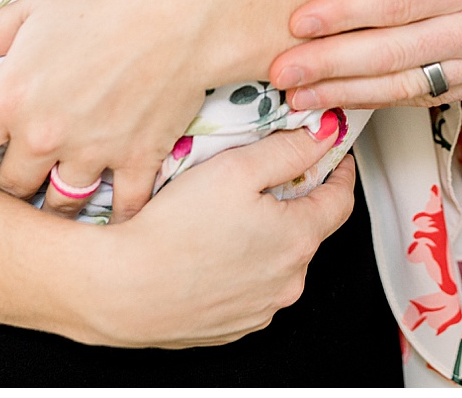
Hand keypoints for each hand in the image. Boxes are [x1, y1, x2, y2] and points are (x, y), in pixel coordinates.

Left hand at [0, 0, 217, 221]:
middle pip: (9, 188)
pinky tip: (116, 205)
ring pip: (60, 205)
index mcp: (11, 97)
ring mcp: (92, 153)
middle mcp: (44, 135)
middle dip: (14, 179)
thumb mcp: (39, 4)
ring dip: (60, 197)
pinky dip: (120, 212)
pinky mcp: (136, 162)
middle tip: (26, 166)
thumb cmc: (109, 3)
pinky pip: (122, 209)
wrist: (183, 16)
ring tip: (65, 183)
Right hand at [74, 128, 357, 347]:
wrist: (120, 290)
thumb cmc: (172, 230)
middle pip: (307, 230)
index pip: (341, 200)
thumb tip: (324, 135)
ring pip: (276, 261)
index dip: (337, 171)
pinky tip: (207, 251)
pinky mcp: (231, 327)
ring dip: (264, 238)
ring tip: (224, 217)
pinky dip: (239, 268)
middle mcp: (288, 282)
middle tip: (259, 180)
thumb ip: (287, 149)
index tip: (330, 155)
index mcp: (297, 240)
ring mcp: (260, 309)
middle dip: (292, 202)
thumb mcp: (235, 168)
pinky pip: (248, 289)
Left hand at [269, 0, 461, 108]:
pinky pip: (440, 98)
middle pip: (392, 56)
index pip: (398, 2)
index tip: (297, 23)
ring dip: (352, 96)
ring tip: (303, 101)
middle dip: (329, 67)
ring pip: (411, 88)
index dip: (343, 15)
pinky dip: (395, 103)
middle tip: (277, 75)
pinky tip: (360, 101)